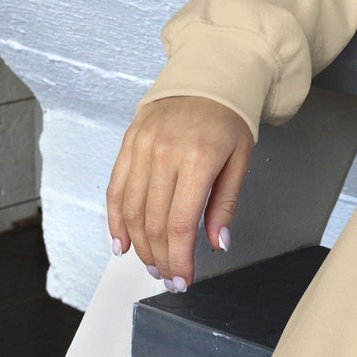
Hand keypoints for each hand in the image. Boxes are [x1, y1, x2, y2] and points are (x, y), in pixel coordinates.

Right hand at [106, 96, 253, 291]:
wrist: (209, 76)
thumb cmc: (229, 118)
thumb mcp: (241, 160)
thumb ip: (225, 204)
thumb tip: (218, 244)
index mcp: (199, 158)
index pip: (181, 224)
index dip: (180, 258)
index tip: (183, 279)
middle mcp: (165, 153)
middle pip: (153, 222)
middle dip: (160, 258)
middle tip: (168, 277)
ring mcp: (142, 147)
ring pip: (131, 210)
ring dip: (138, 245)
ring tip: (151, 263)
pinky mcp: (128, 143)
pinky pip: (115, 189)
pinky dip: (115, 220)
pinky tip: (121, 242)